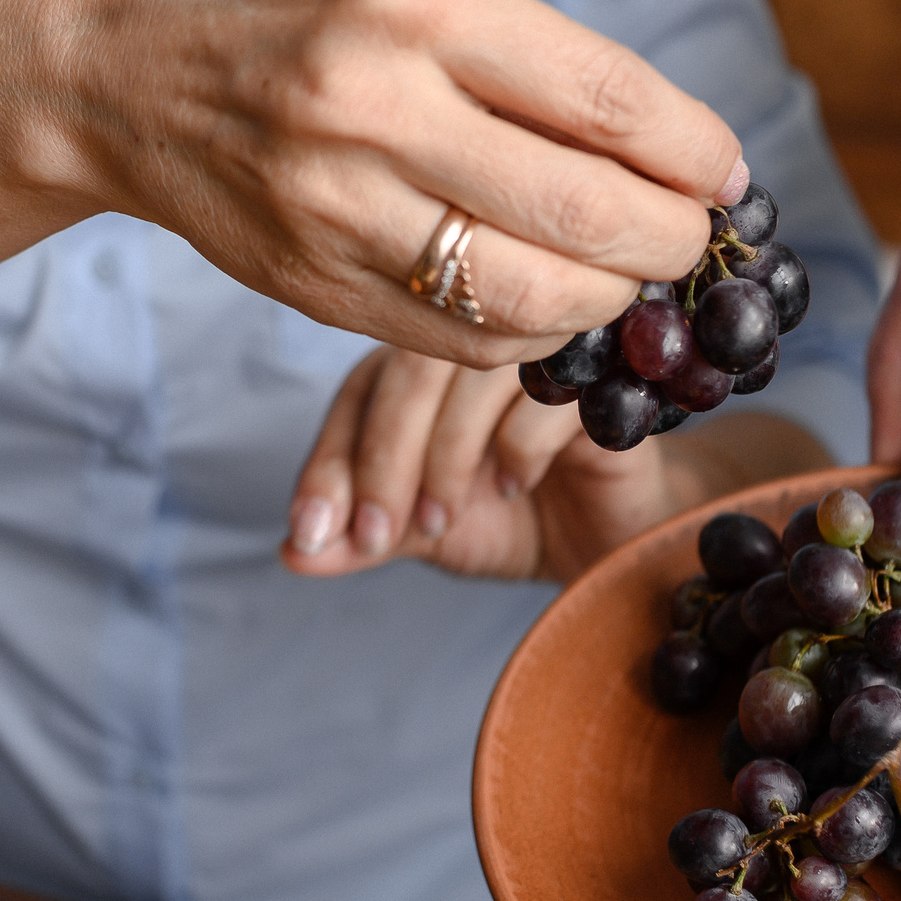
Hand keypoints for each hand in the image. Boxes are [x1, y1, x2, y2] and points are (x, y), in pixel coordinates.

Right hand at [0, 0, 741, 374]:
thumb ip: (524, 55)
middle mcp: (373, 105)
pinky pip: (459, 337)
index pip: (603, 97)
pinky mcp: (314, 284)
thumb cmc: (282, 6)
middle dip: (667, 242)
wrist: (114, 72)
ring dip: (607, 302)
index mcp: (414, 2)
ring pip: (527, 296)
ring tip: (626, 280)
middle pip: (580, 212)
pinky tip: (546, 307)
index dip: (690, 150)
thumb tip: (664, 138)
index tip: (725, 172)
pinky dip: (527, 334)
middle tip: (693, 243)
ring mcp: (336, 206)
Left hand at [281, 347, 824, 583]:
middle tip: (381, 536)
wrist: (610, 539)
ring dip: (446, 455)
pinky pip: (545, 392)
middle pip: (406, 372)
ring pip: (471, 375)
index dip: (329, 462)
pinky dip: (516, 446)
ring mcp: (538, 353)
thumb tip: (290, 555)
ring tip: (445, 519)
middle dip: (383, 462)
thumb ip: (362, 538)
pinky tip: (514, 486)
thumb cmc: (516, 522)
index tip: (314, 533)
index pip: (357, 392)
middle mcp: (473, 345)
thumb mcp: (426, 537)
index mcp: (419, 368)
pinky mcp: (601, 376)